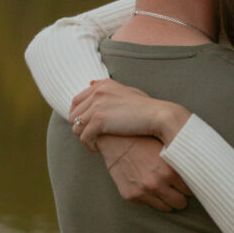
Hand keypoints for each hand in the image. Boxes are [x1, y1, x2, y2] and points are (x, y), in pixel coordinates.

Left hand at [69, 80, 188, 147]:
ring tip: (96, 143)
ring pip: (76, 126)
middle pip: (74, 114)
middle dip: (80, 127)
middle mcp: (97, 92)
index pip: (77, 100)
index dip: (78, 115)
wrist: (159, 116)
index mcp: (103, 85)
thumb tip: (90, 83)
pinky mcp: (99, 120)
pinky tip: (98, 149)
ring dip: (84, 137)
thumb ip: (107, 88)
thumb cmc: (147, 107)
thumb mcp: (127, 91)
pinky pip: (84, 137)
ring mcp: (97, 105)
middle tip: (92, 137)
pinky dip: (89, 145)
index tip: (86, 126)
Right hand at [98, 134, 189, 212]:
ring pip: (166, 208)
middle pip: (181, 203)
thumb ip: (181, 160)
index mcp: (169, 171)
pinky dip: (151, 197)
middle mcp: (157, 184)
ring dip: (167, 199)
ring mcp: (142, 192)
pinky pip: (149, 205)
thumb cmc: (143, 138)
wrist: (115, 138)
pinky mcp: (130, 196)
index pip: (191, 190)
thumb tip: (199, 171)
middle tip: (178, 187)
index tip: (188, 180)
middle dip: (181, 195)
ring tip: (164, 187)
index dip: (190, 184)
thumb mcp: (166, 145)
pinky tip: (147, 184)